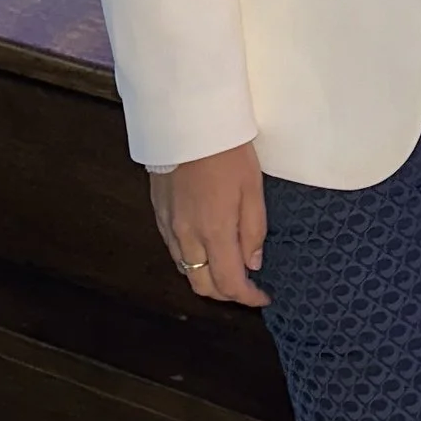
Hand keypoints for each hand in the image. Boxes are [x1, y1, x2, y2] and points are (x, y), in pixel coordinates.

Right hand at [150, 142, 269, 305]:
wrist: (186, 122)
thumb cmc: (226, 152)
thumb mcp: (253, 189)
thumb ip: (253, 231)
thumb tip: (252, 263)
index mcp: (214, 232)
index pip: (229, 283)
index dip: (247, 297)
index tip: (262, 297)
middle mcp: (187, 237)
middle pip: (202, 285)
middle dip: (226, 294)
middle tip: (246, 286)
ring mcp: (168, 227)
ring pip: (185, 271)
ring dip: (207, 278)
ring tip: (228, 269)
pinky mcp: (158, 214)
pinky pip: (173, 251)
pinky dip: (191, 261)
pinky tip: (204, 250)